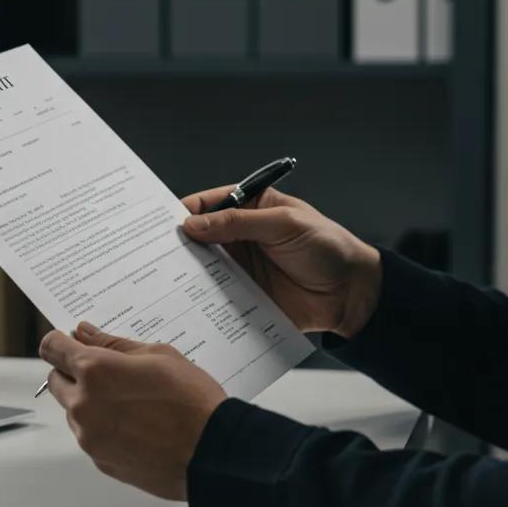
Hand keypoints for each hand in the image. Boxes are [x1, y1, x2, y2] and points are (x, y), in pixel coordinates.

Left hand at [38, 323, 226, 500]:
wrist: (212, 452)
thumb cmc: (191, 402)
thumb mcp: (157, 355)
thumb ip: (113, 343)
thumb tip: (85, 333)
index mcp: (95, 371)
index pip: (51, 348)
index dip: (61, 341)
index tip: (71, 342)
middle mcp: (84, 405)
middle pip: (55, 381)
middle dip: (74, 372)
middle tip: (109, 371)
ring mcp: (89, 438)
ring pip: (73, 410)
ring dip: (89, 401)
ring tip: (131, 401)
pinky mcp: (100, 461)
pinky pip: (89, 436)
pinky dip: (103, 426)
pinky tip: (135, 424)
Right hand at [180, 186, 381, 338]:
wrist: (353, 294)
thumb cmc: (328, 247)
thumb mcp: (285, 224)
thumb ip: (238, 223)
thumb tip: (193, 223)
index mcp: (250, 209)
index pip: (209, 204)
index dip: (184, 211)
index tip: (161, 224)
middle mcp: (240, 237)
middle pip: (199, 237)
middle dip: (178, 244)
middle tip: (154, 254)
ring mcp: (241, 268)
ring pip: (203, 267)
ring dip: (186, 273)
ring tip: (163, 280)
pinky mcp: (244, 296)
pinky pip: (216, 296)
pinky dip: (201, 299)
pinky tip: (186, 302)